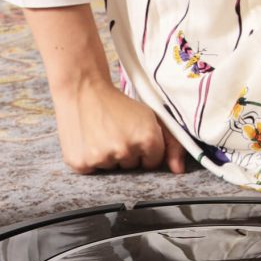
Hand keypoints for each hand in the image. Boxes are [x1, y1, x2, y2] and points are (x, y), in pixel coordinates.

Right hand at [52, 78, 186, 173]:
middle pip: (132, 167)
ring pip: (112, 169)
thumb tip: (178, 170)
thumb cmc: (117, 103)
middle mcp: (126, 150)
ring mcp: (103, 158)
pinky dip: (90, 160)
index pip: (153, 162)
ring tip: (100, 134)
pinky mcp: (82, 164)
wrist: (82, 89)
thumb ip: (170, 143)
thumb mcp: (147, 116)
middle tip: (114, 131)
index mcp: (147, 139)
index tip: (132, 134)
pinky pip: (93, 171)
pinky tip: (88, 141)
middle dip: (126, 152)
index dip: (143, 149)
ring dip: (108, 156)